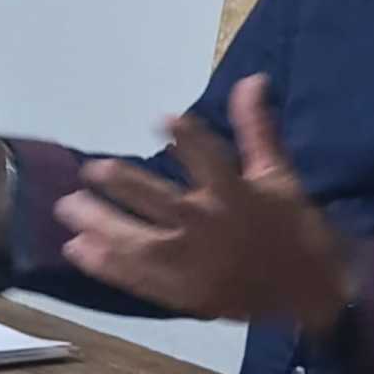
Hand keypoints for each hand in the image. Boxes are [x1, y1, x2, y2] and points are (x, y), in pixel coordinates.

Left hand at [54, 74, 351, 330]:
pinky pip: (135, 278)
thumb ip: (256, 128)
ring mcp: (191, 265)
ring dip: (100, 224)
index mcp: (237, 196)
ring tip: (69, 207)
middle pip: (160, 203)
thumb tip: (252, 80)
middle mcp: (209, 228)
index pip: (210, 159)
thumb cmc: (290, 225)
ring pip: (137, 242)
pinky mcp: (180, 293)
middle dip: (123, 185)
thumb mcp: (277, 172)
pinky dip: (105, 264)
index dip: (187, 137)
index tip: (163, 119)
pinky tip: (78, 248)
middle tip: (92, 170)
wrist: (304, 290)